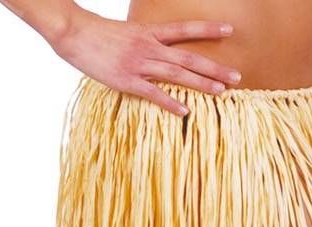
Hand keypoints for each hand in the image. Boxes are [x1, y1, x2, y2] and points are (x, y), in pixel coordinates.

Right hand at [49, 9, 241, 115]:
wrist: (74, 33)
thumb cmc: (98, 35)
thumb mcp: (127, 32)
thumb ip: (144, 42)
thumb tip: (157, 52)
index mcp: (149, 33)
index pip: (184, 29)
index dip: (208, 29)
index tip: (229, 30)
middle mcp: (149, 47)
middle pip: (189, 57)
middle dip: (214, 67)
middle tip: (237, 76)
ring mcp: (139, 64)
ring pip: (177, 74)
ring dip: (201, 83)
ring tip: (221, 91)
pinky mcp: (126, 80)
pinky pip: (152, 93)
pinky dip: (170, 103)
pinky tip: (185, 111)